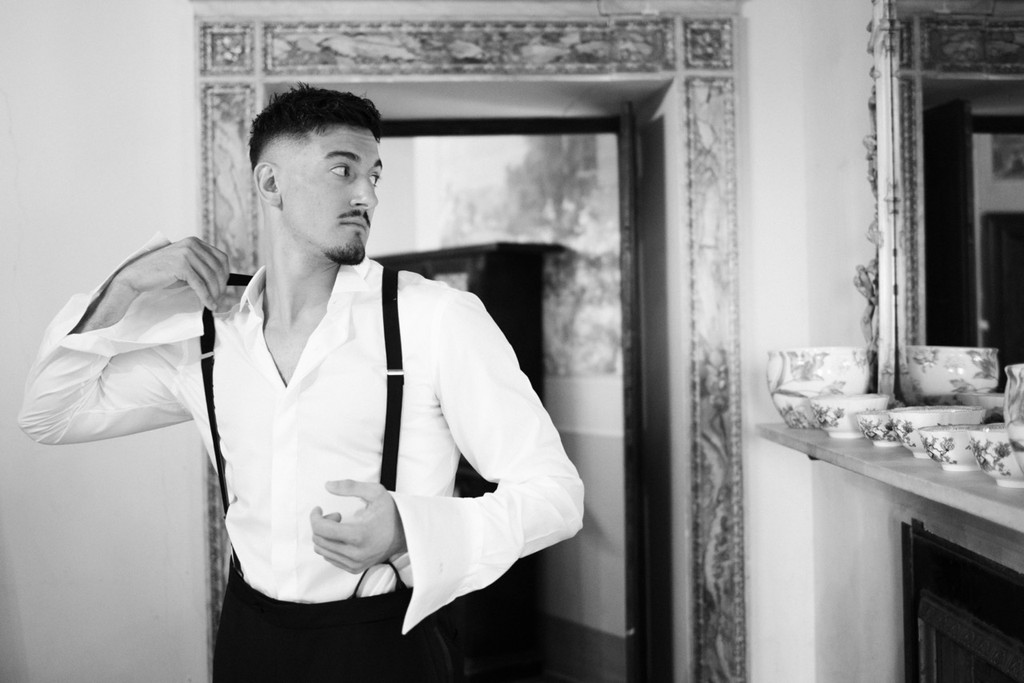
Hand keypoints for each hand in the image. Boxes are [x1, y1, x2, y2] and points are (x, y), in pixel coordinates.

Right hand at [112, 236, 230, 310]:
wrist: (137, 275)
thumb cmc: (161, 273)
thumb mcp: (184, 264)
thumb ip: (200, 266)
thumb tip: (221, 280)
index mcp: (195, 242)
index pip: (221, 258)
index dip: (226, 274)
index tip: (224, 287)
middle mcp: (192, 245)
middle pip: (218, 268)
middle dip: (221, 286)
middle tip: (220, 299)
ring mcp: (186, 254)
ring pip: (210, 277)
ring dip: (215, 293)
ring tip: (214, 303)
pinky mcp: (181, 266)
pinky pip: (200, 285)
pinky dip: (207, 297)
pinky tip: (209, 305)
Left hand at [310, 480, 407, 573]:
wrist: (406, 534)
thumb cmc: (391, 512)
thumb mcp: (375, 493)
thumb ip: (350, 486)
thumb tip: (328, 485)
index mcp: (359, 535)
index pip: (322, 530)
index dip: (314, 517)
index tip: (318, 509)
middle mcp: (356, 553)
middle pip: (319, 540)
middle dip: (321, 524)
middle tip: (335, 515)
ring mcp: (355, 563)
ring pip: (322, 550)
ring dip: (325, 535)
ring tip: (340, 525)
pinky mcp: (355, 568)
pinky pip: (330, 558)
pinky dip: (330, 545)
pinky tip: (342, 536)